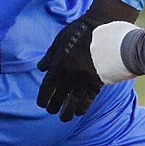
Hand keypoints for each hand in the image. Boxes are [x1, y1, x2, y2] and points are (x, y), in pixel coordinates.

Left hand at [35, 0, 138, 120]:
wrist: (103, 27)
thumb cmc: (80, 31)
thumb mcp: (59, 39)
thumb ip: (50, 56)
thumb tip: (41, 68)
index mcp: (58, 64)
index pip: (47, 86)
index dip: (43, 97)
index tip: (41, 104)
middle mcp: (70, 74)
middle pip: (60, 94)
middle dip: (54, 105)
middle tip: (51, 112)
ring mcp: (84, 78)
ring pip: (74, 99)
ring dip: (68, 110)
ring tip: (64, 119)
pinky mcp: (98, 80)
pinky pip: (89, 97)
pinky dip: (84, 106)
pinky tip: (79, 112)